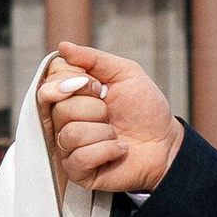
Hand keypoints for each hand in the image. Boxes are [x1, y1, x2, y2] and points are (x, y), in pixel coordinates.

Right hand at [41, 43, 181, 198]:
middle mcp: (63, 120)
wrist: (166, 143)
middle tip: (111, 113)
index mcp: (71, 95)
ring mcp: (68, 147)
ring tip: (117, 134)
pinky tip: (120, 150)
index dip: (74, 81)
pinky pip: (81, 157)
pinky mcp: (77, 170)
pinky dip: (108, 150)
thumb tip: (62, 46)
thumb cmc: (145, 109)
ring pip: (71, 133)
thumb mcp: (125, 73)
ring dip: (104, 132)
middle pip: (60, 108)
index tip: (97, 86)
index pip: (50, 81)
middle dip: (95, 108)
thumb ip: (93, 59)